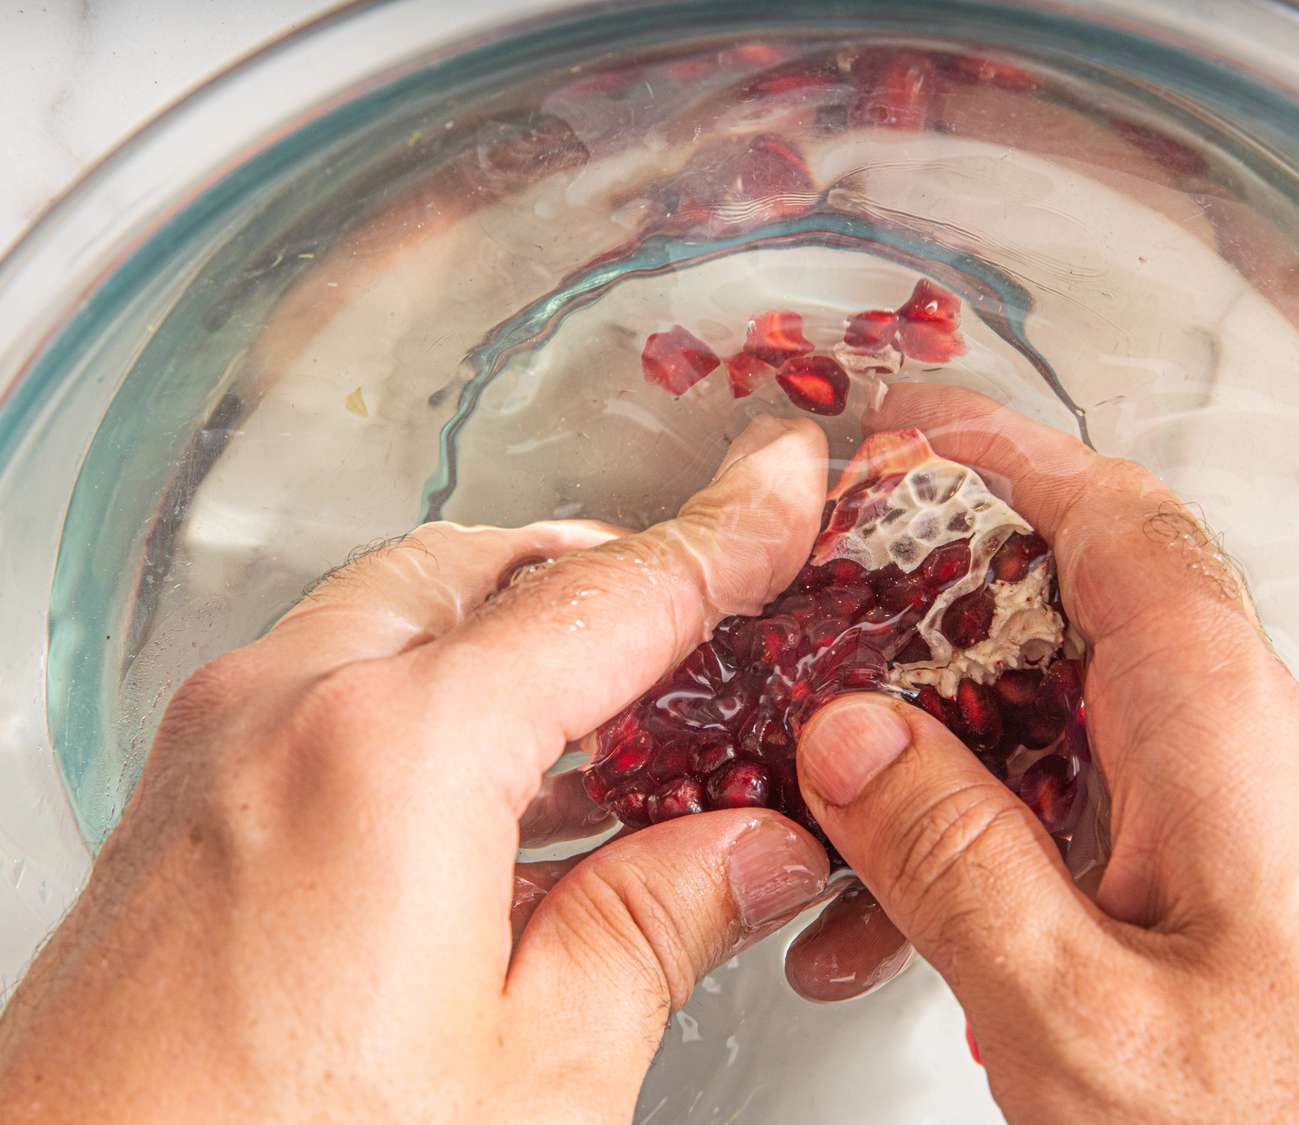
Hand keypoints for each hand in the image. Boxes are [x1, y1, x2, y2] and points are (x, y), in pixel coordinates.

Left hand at [0, 416, 838, 1122]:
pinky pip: (332, 684)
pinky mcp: (185, 804)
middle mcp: (289, 711)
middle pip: (493, 570)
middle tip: (706, 621)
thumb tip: (749, 852)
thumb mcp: (534, 1079)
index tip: (781, 485)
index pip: (612, 597)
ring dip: (520, 642)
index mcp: (398, 752)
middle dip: (609, 578)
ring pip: (403, 616)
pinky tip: (497, 793)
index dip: (724, 536)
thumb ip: (657, 929)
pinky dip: (433, 696)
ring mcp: (219, 749)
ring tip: (622, 726)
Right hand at [795, 384, 1298, 1119]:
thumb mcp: (1082, 1021)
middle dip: (943, 618)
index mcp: (1229, 740)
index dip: (1006, 458)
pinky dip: (1015, 837)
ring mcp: (1267, 823)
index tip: (913, 431)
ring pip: (1086, 728)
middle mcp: (1263, 755)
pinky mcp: (1260, 889)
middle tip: (837, 633)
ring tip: (849, 843)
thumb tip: (854, 736)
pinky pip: (1116, 813)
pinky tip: (937, 925)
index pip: (1118, 528)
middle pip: (1085, 616)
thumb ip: (954, 863)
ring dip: (960, 762)